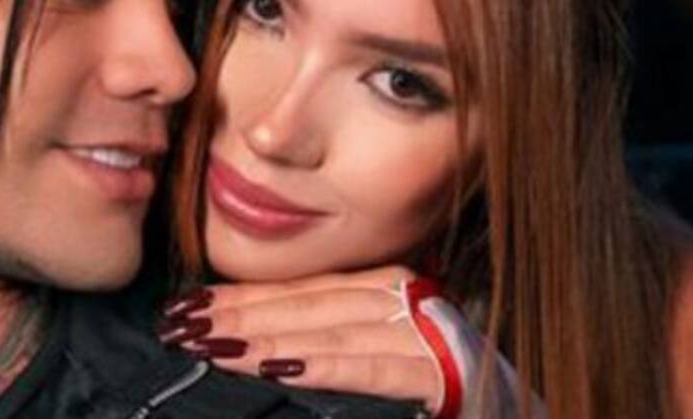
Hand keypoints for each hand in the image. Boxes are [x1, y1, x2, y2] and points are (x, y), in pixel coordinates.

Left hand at [160, 266, 444, 412]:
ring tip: (212, 345)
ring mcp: (427, 332)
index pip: (299, 289)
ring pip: (329, 330)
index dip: (240, 296)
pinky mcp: (447, 375)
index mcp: (385, 286)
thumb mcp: (379, 345)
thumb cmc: (439, 381)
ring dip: (264, 336)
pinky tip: (279, 368)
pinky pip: (373, 368)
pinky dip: (323, 365)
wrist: (510, 409)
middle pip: (305, 304)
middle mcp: (405, 297)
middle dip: (237, 315)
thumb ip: (329, 335)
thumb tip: (255, 341)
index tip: (187, 304)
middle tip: (182, 325)